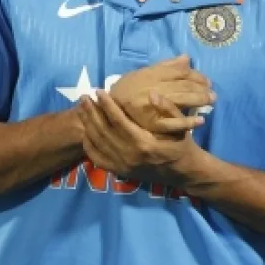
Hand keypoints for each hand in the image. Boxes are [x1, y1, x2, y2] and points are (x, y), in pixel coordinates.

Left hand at [78, 90, 204, 186]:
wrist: (182, 173)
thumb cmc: (182, 145)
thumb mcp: (181, 125)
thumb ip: (167, 109)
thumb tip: (151, 94)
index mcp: (143, 142)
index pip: (118, 120)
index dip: (107, 105)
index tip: (99, 91)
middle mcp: (129, 155)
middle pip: (103, 130)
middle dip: (91, 112)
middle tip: (84, 97)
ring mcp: (122, 165)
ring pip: (98, 143)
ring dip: (87, 124)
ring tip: (82, 108)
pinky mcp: (120, 172)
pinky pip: (97, 158)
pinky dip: (89, 145)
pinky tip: (86, 131)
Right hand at [109, 55, 214, 134]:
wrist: (106, 109)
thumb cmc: (126, 90)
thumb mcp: (142, 73)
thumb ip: (165, 66)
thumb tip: (186, 58)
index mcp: (151, 75)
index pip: (179, 72)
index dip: (196, 76)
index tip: (207, 80)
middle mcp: (153, 87)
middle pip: (183, 85)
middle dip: (201, 88)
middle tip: (213, 93)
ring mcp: (152, 106)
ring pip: (180, 101)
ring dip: (198, 100)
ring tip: (211, 101)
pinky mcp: (151, 124)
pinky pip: (171, 123)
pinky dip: (187, 122)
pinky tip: (200, 121)